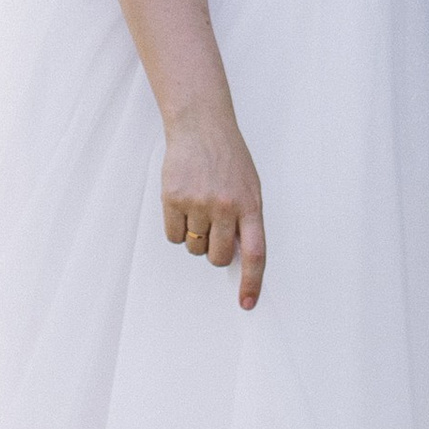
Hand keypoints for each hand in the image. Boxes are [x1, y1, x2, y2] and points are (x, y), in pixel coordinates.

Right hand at [160, 101, 266, 309]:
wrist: (200, 125)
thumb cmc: (227, 157)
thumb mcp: (249, 186)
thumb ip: (246, 219)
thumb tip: (237, 256)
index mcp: (250, 204)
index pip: (255, 253)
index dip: (251, 282)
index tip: (247, 303)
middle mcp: (225, 206)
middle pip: (218, 257)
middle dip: (215, 251)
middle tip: (213, 227)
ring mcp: (198, 203)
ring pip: (194, 248)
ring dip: (195, 236)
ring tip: (198, 206)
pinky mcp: (173, 199)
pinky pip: (173, 236)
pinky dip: (176, 227)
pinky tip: (182, 204)